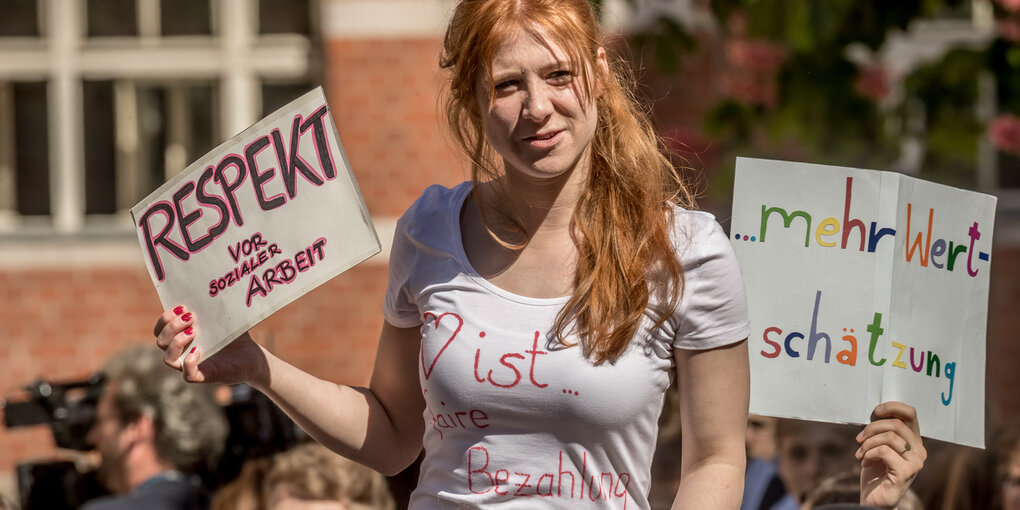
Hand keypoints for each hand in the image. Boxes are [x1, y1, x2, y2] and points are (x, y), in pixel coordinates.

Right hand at [153, 306, 268, 385]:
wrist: (251, 355)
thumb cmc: (234, 336)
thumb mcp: (222, 318)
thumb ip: (213, 306)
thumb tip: (211, 283)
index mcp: (182, 336)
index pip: (160, 329)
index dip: (164, 319)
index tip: (181, 307)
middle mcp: (182, 352)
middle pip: (160, 341)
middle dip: (171, 327)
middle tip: (191, 317)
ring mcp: (191, 365)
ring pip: (168, 359)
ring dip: (176, 343)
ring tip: (194, 331)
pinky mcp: (204, 376)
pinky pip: (188, 375)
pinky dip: (188, 363)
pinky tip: (198, 350)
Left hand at [855, 401, 925, 507]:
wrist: (874, 499)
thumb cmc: (875, 472)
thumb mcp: (878, 445)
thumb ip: (882, 430)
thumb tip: (877, 412)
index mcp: (913, 441)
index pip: (910, 414)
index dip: (892, 407)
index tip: (875, 411)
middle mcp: (919, 451)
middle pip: (897, 424)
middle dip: (872, 428)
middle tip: (859, 438)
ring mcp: (915, 462)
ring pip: (889, 437)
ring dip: (868, 443)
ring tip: (860, 453)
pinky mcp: (906, 472)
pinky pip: (884, 451)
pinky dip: (869, 454)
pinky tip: (864, 462)